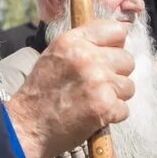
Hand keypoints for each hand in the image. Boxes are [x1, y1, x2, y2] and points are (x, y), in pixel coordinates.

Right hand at [7, 20, 133, 157]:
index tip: (108, 56)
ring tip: (93, 100)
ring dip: (115, 96)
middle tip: (97, 85)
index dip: (115, 45)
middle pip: (127, 60)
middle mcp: (87, 58)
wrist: (27, 126)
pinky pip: (124, 109)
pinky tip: (93, 115)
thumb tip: (112, 42)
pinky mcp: (105, 107)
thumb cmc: (40, 93)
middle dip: (116, 74)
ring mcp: (99, 82)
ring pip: (129, 86)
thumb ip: (82, 44)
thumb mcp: (54, 55)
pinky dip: (111, 115)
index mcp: (73, 41)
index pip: (116, 30)